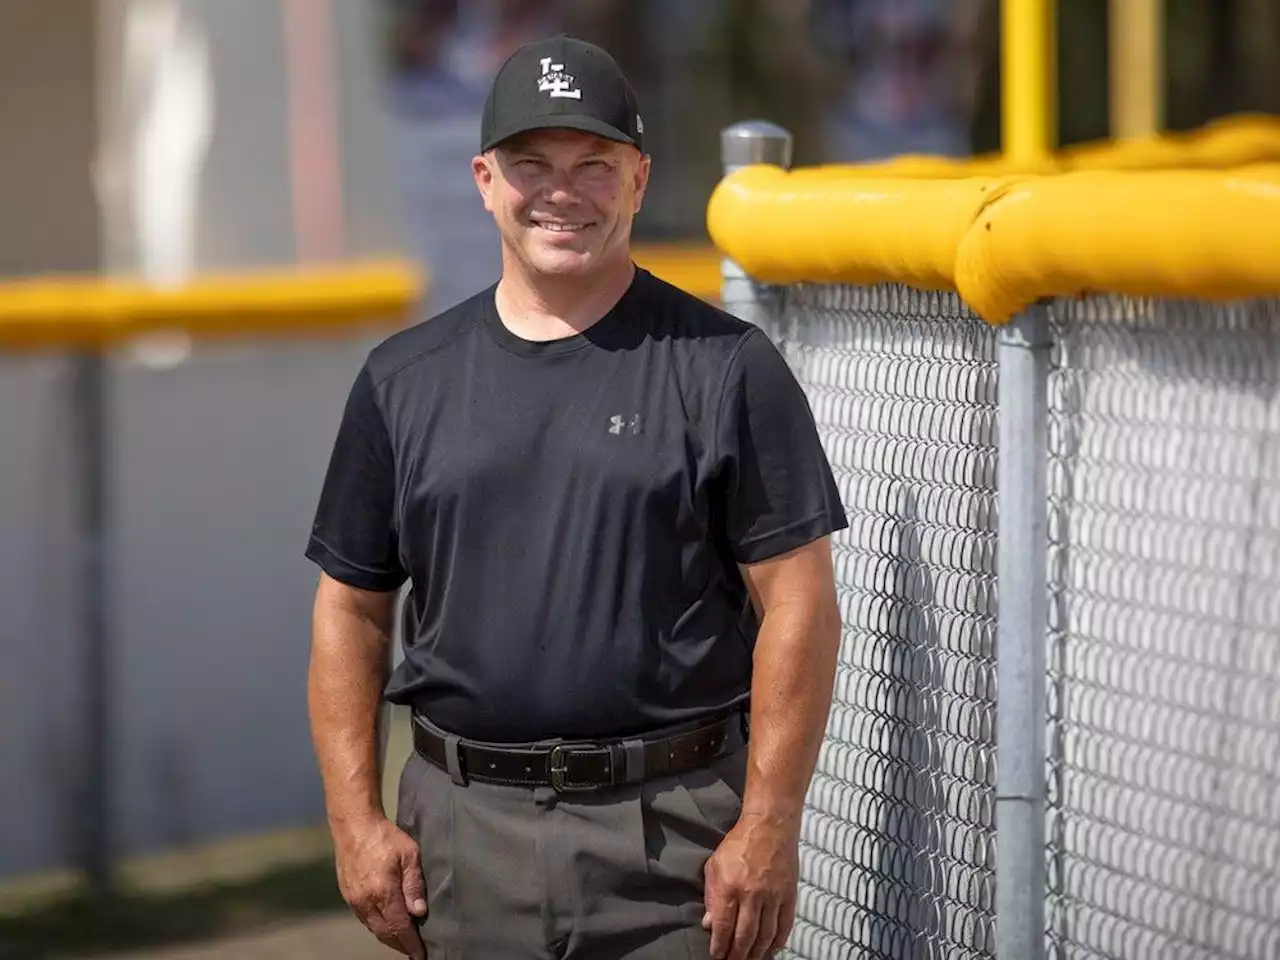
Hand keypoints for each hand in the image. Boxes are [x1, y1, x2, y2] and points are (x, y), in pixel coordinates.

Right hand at [333, 815, 428, 957]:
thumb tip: (419, 912)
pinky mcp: (348, 895)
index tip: (421, 955)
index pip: (399, 927)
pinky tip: (386, 924)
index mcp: (383, 892)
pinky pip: (364, 919)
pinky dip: (377, 926)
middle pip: (385, 933)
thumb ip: (414, 884)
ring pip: (373, 928)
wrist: (354, 826)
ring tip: (403, 941)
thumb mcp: (409, 854)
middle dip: (400, 945)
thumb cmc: (385, 836)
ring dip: (388, 937)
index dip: (411, 943)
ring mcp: (354, 900)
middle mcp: (366, 901)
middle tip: (414, 951)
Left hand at [701, 812, 799, 959]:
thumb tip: (710, 923)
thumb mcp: (714, 865)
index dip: (720, 945)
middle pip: (745, 936)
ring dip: (757, 953)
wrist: (770, 826)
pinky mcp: (789, 895)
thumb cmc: (739, 843)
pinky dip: (778, 942)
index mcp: (730, 886)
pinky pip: (784, 926)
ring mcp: (773, 896)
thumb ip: (711, 895)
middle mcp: (752, 894)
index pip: (724, 926)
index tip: (717, 956)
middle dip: (737, 955)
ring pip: (766, 935)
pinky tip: (771, 949)